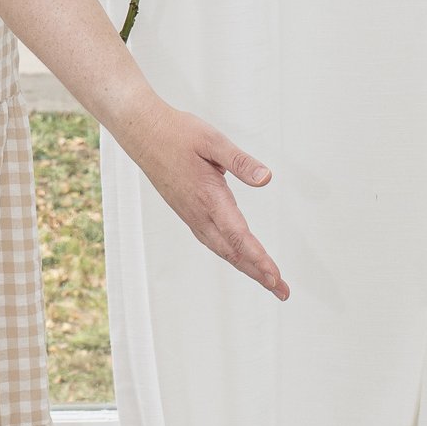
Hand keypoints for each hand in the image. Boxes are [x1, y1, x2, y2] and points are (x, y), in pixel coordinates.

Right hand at [132, 101, 286, 299]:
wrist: (143, 134)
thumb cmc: (178, 133)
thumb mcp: (212, 140)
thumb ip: (241, 161)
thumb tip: (266, 179)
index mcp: (208, 197)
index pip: (238, 235)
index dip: (258, 258)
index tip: (275, 277)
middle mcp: (199, 213)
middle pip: (233, 252)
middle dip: (259, 273)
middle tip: (282, 291)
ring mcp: (192, 216)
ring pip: (223, 250)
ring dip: (247, 267)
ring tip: (269, 282)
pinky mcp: (189, 213)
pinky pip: (213, 242)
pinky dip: (231, 256)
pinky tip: (240, 260)